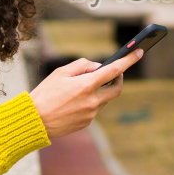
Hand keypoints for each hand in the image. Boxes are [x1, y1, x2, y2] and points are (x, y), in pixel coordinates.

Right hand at [29, 50, 143, 139]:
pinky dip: (90, 102)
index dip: (129, 60)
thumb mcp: (60, 73)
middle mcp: (93, 100)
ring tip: (81, 88)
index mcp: (87, 85)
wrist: (34, 121)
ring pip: (104, 99)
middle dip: (118, 79)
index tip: (139, 52)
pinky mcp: (87, 123)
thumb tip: (98, 67)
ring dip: (100, 90)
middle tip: (114, 72)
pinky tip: (74, 102)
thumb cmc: (45, 94)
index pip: (115, 70)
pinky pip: (95, 109)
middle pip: (117, 88)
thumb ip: (81, 66)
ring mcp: (91, 113)